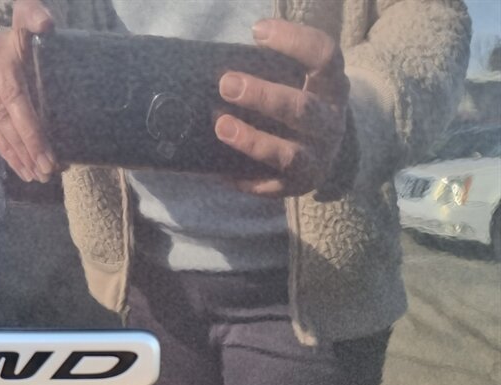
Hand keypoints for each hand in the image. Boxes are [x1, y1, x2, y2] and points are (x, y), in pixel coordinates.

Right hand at [0, 0, 56, 182]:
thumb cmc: (15, 35)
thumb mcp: (25, 17)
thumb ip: (34, 16)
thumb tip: (46, 24)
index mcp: (0, 56)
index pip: (15, 97)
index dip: (31, 129)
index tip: (49, 153)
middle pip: (7, 119)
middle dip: (29, 148)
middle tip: (49, 170)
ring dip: (19, 156)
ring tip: (39, 176)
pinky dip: (8, 154)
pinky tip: (24, 170)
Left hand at [215, 20, 349, 196]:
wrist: (328, 148)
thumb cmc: (300, 103)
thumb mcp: (301, 81)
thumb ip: (273, 71)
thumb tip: (217, 64)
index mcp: (332, 87)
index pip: (324, 56)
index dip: (294, 41)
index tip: (258, 31)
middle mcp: (330, 123)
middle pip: (302, 109)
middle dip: (263, 97)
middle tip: (226, 84)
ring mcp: (318, 158)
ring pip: (289, 155)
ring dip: (252, 141)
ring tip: (220, 126)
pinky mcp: (301, 186)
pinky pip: (273, 186)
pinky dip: (246, 180)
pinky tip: (221, 173)